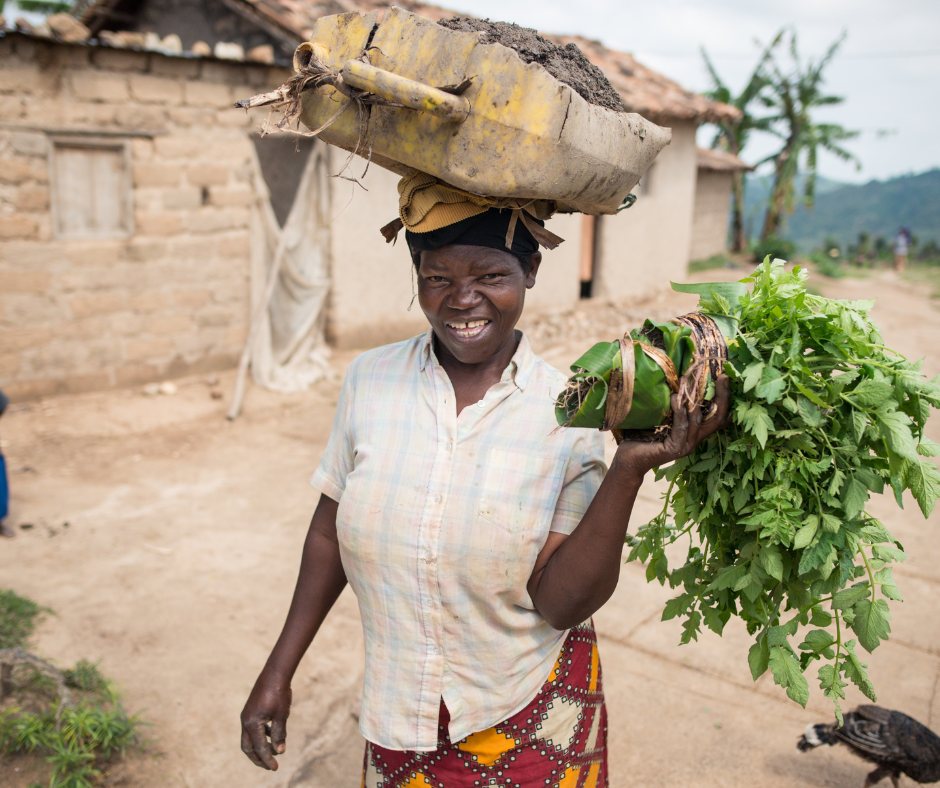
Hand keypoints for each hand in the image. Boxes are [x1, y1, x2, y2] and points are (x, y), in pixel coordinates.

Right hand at [240, 673, 291, 769]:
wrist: (275, 673)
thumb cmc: (279, 693)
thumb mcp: (281, 715)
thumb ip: (279, 734)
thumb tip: (279, 751)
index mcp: (252, 724)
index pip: (260, 748)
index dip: (267, 759)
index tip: (275, 768)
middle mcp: (246, 721)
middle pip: (249, 747)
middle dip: (258, 758)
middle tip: (270, 766)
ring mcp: (247, 715)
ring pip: (251, 738)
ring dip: (261, 747)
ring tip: (274, 752)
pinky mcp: (251, 710)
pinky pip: (254, 728)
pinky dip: (262, 735)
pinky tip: (273, 735)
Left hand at [615, 374, 730, 479]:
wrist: (629, 460)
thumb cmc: (644, 435)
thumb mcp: (663, 418)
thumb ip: (674, 406)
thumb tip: (678, 378)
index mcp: (695, 432)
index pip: (718, 416)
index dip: (725, 398)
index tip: (726, 377)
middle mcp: (694, 439)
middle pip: (717, 418)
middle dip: (722, 396)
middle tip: (722, 377)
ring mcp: (686, 446)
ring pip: (697, 421)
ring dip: (693, 399)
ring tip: (686, 379)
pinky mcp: (675, 449)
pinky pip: (681, 428)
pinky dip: (680, 413)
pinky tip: (676, 399)